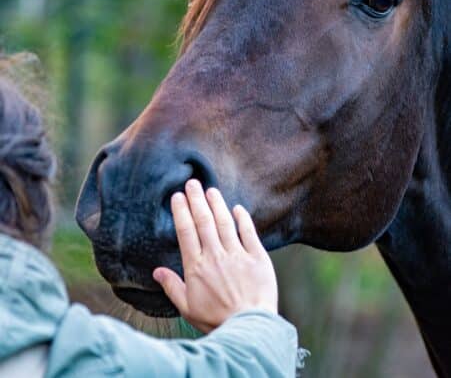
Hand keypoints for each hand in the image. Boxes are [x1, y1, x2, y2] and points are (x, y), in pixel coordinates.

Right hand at [153, 179, 277, 332]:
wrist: (249, 329)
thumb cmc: (216, 321)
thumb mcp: (188, 308)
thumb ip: (172, 287)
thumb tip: (156, 271)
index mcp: (196, 267)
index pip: (186, 232)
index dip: (181, 212)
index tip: (177, 197)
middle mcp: (215, 256)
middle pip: (204, 221)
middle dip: (196, 199)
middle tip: (192, 183)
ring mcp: (237, 255)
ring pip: (224, 222)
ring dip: (217, 204)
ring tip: (211, 190)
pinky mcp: (257, 258)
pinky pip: (249, 233)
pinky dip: (243, 219)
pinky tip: (237, 208)